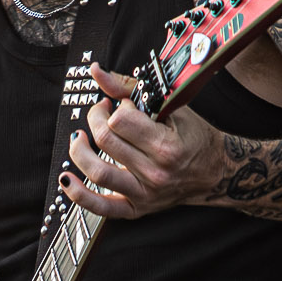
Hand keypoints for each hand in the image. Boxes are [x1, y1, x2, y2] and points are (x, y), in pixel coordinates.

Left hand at [59, 62, 227, 218]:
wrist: (214, 171)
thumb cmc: (192, 137)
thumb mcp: (169, 107)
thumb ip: (129, 88)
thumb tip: (96, 71)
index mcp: (166, 146)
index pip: (120, 120)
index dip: (114, 107)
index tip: (119, 104)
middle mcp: (155, 172)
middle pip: (105, 141)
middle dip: (95, 119)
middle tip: (100, 113)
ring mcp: (145, 193)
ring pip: (97, 172)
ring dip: (79, 151)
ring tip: (79, 138)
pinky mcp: (136, 209)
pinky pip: (101, 207)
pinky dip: (79, 195)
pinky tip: (66, 179)